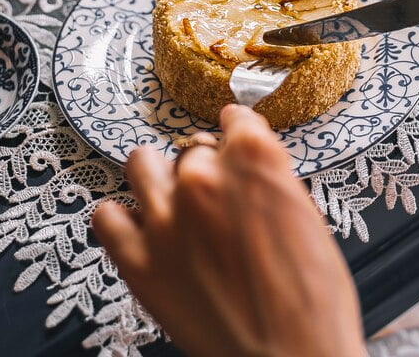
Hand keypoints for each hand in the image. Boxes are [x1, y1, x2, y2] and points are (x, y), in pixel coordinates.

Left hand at [92, 105, 365, 356]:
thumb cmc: (312, 300)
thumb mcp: (308, 219)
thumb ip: (269, 181)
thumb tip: (246, 170)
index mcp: (255, 160)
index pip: (234, 119)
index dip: (237, 132)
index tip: (234, 142)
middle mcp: (203, 177)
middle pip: (191, 151)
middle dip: (205, 172)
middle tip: (219, 205)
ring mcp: (164, 218)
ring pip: (140, 164)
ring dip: (157, 180)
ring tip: (173, 206)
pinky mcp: (137, 261)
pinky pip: (105, 217)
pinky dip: (122, 221)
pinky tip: (144, 234)